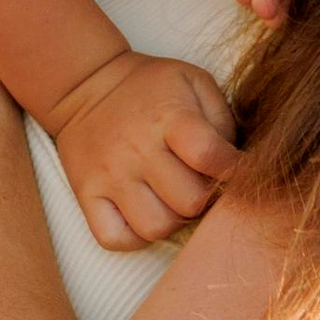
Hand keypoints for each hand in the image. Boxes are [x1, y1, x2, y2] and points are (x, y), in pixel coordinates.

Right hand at [46, 48, 240, 251]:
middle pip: (189, 202)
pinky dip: (135, 236)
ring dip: (173, 220)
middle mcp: (137, 149)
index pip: (209, 156)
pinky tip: (145, 212)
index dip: (233, 169)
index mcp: (168, 117)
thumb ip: (222, 119)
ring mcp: (109, 175)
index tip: (233, 167)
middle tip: (200, 184)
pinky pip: (115, 238)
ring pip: (156, 227)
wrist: (86, 84)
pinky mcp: (86, 194)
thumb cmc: (150, 86)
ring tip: (172, 199)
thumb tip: (233, 164)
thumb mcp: (193, 81)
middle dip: (204, 198)